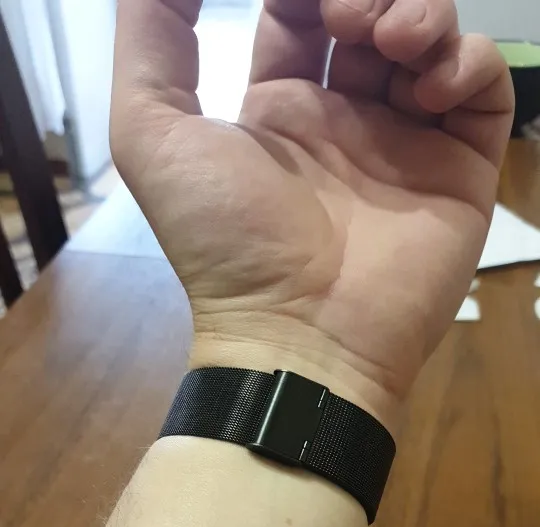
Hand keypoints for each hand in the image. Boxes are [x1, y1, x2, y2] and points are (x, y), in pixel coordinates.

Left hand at [111, 0, 513, 426]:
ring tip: (391, 41)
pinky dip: (467, 63)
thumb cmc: (226, 240)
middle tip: (349, 17)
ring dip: (418, 11)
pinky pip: (482, 89)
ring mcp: (407, 144)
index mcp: (279, 111)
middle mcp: (346, 120)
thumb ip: (148, 43)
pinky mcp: (459, 169)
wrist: (301, 334)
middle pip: (370, 13)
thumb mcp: (151, 135)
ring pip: (430, 37)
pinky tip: (427, 91)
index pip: (299, 11)